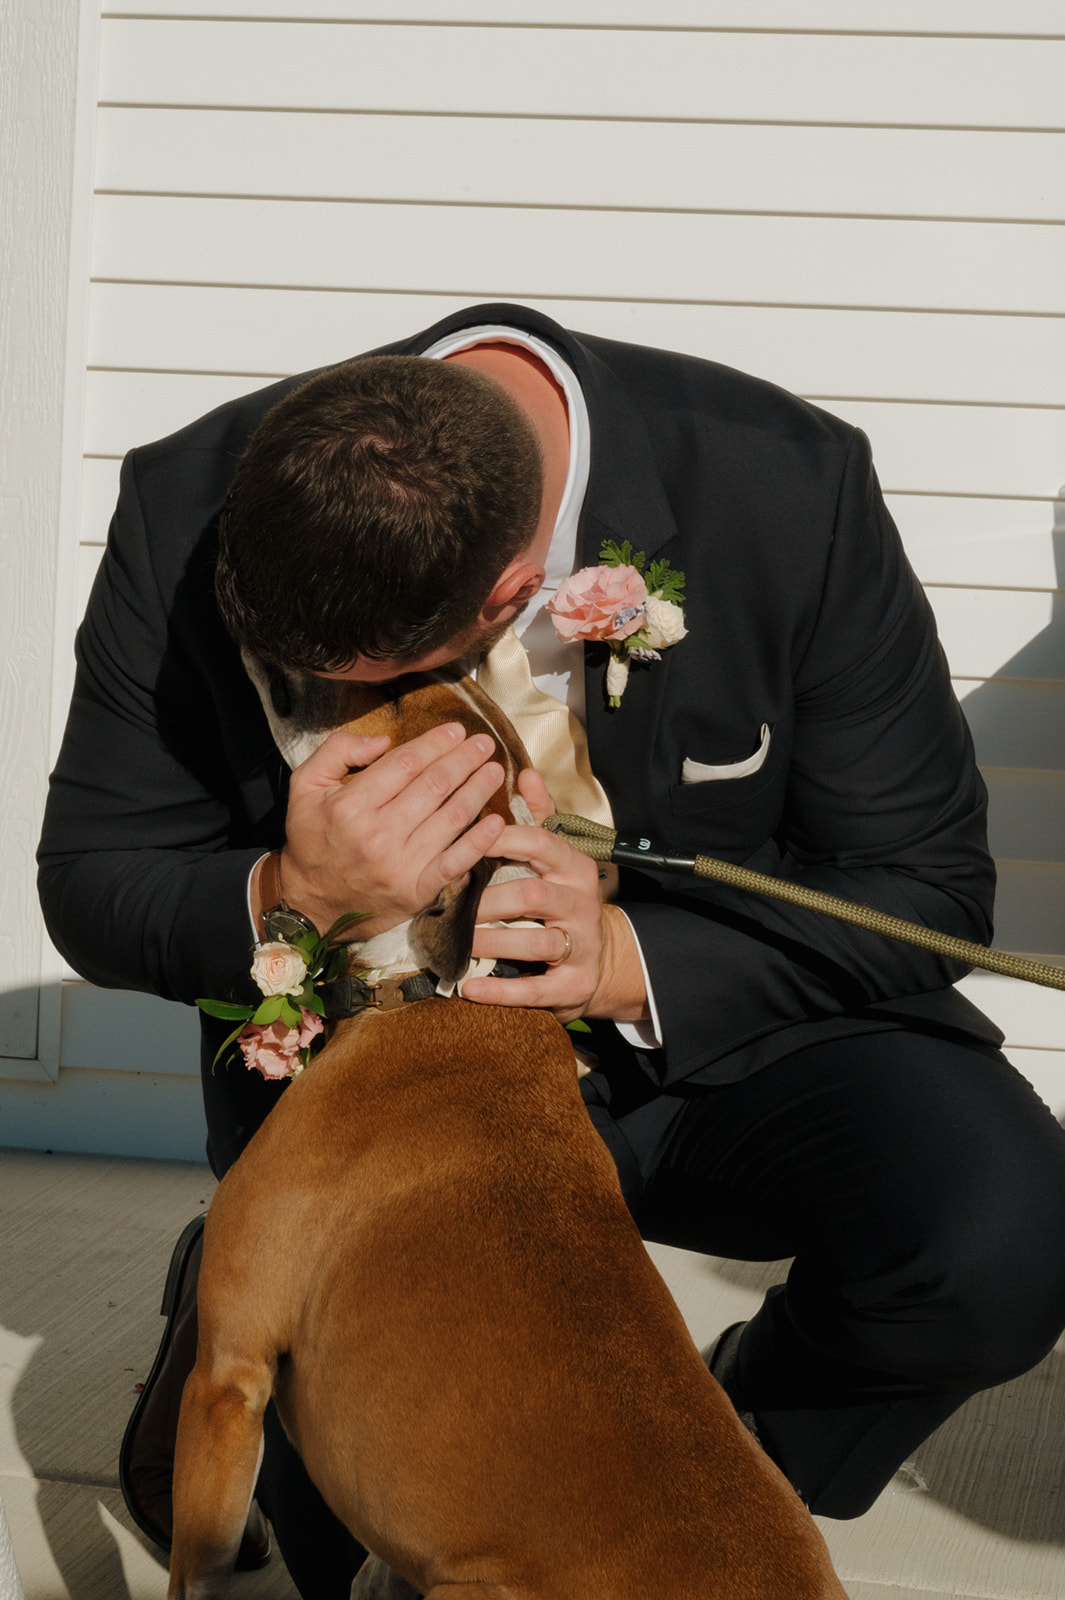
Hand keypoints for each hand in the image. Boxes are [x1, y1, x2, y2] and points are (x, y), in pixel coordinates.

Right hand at [273, 723, 506, 937]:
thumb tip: (383, 741)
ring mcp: (400, 864)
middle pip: (434, 786)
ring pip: (451, 817)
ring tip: (495, 770)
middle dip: (465, 759)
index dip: (436, 743)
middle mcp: (377, 834)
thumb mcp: (305, 786)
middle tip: (485, 743)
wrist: (309, 903)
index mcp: (351, 805)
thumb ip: (338, 751)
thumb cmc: (311, 840)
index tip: (456, 730)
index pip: (406, 763)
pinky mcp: (416, 890)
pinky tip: (496, 821)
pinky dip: (479, 841)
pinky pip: (455, 862)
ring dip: (478, 789)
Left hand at [462, 770, 649, 1024]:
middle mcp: (581, 903)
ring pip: (536, 941)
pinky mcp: (574, 985)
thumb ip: (540, 817)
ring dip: (492, 942)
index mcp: (572, 866)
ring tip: (458, 941)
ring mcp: (581, 945)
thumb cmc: (564, 899)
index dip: (500, 840)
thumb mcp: (557, 855)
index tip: (462, 841)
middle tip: (449, 902)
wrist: (602, 958)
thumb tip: (524, 773)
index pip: (538, 844)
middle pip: (533, 894)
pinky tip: (469, 988)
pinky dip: (500, 991)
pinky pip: (536, 990)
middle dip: (489, 899)